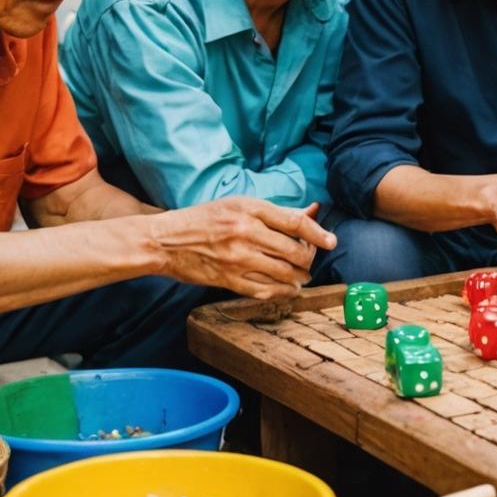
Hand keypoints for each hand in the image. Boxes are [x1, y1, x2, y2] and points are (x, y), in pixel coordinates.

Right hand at [150, 197, 332, 299]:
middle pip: (294, 252)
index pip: (295, 222)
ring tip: (300, 276)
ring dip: (299, 278)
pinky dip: (282, 292)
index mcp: (249, 209)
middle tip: (307, 259)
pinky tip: (287, 289)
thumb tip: (312, 213)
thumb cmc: (204, 219)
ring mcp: (236, 258)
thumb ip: (275, 212)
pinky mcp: (228, 280)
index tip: (331, 242)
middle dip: (308, 259)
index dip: (319, 233)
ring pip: (284, 274)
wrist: (164, 241)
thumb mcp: (239, 205)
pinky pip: (265, 290)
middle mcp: (245, 233)